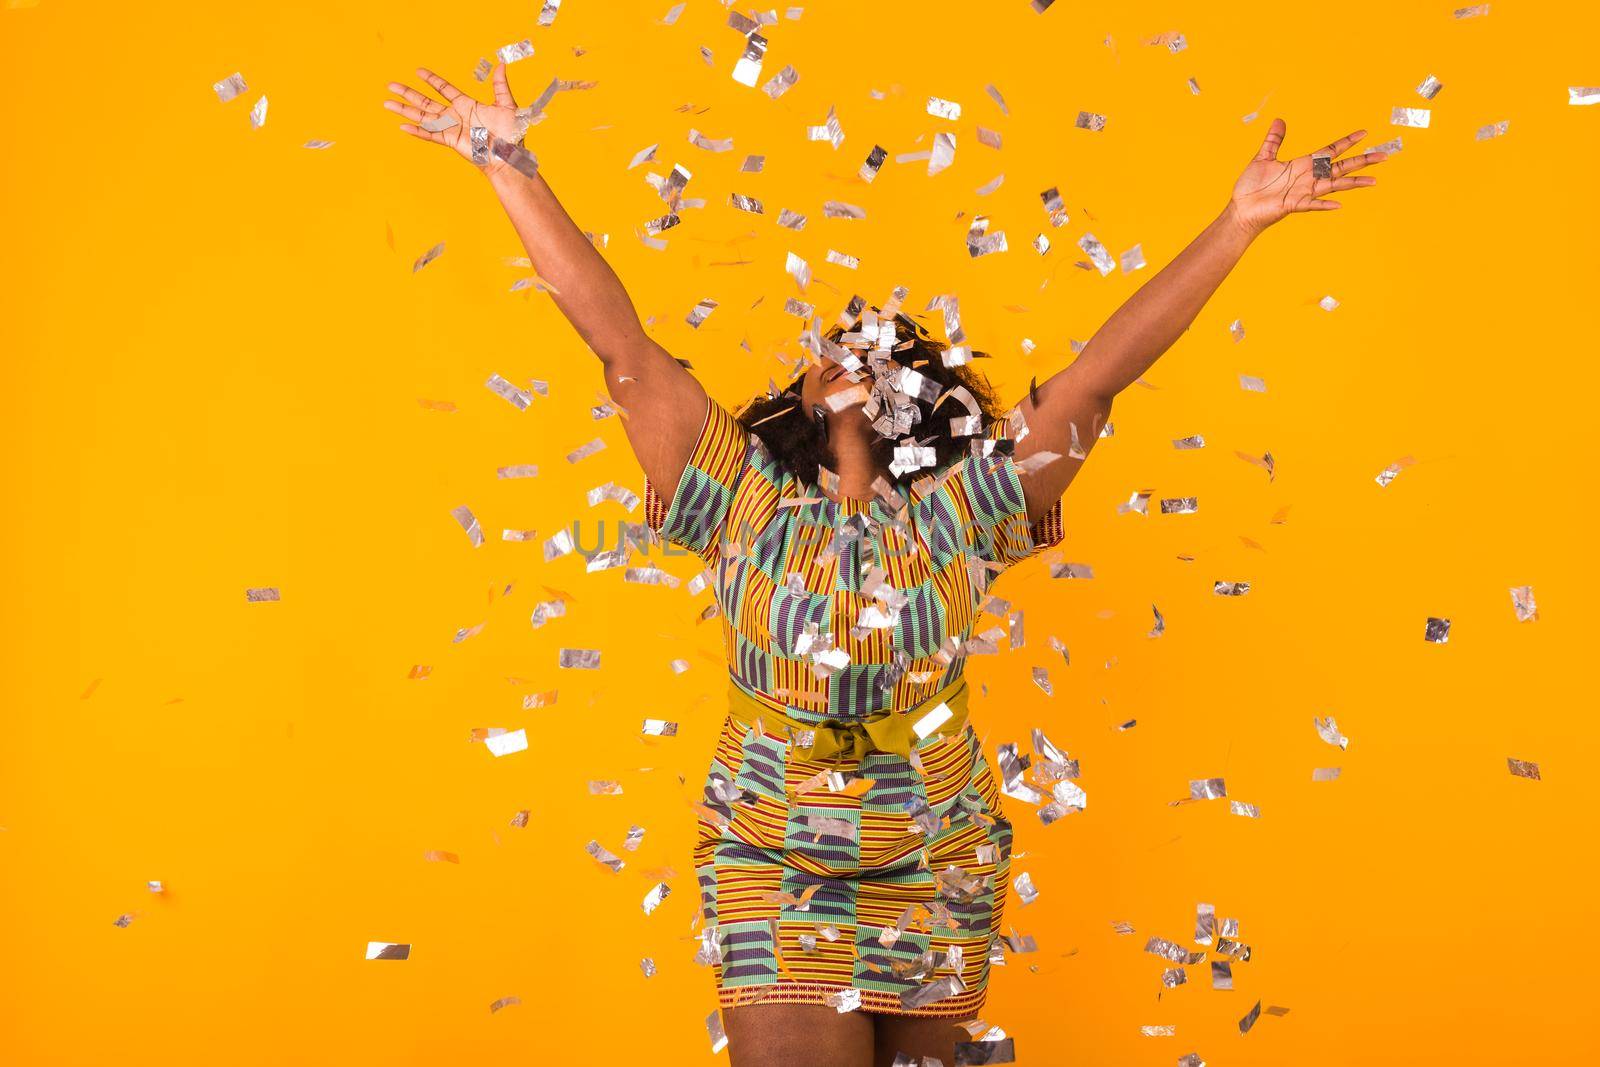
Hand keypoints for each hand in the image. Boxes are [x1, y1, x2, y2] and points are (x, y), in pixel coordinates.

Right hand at [384, 65, 528, 175]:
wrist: (509, 155)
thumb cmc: (511, 134)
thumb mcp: (507, 105)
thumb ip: (500, 85)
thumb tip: (502, 64)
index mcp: (466, 105)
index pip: (444, 89)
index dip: (431, 80)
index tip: (418, 71)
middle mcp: (455, 116)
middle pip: (425, 102)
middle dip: (408, 93)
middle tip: (391, 85)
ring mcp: (451, 128)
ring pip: (422, 116)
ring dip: (404, 109)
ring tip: (387, 102)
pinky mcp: (450, 141)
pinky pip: (430, 134)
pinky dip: (417, 131)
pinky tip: (402, 126)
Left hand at [1227, 119, 1386, 235]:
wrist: (1240, 209)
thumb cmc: (1251, 187)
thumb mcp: (1263, 157)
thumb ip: (1274, 140)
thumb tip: (1280, 120)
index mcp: (1303, 165)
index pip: (1330, 151)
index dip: (1347, 142)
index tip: (1364, 133)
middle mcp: (1307, 178)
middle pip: (1340, 167)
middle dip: (1361, 161)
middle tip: (1383, 156)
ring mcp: (1302, 192)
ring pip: (1333, 185)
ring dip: (1353, 183)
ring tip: (1373, 181)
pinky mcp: (1292, 205)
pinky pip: (1312, 205)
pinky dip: (1324, 205)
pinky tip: (1338, 205)